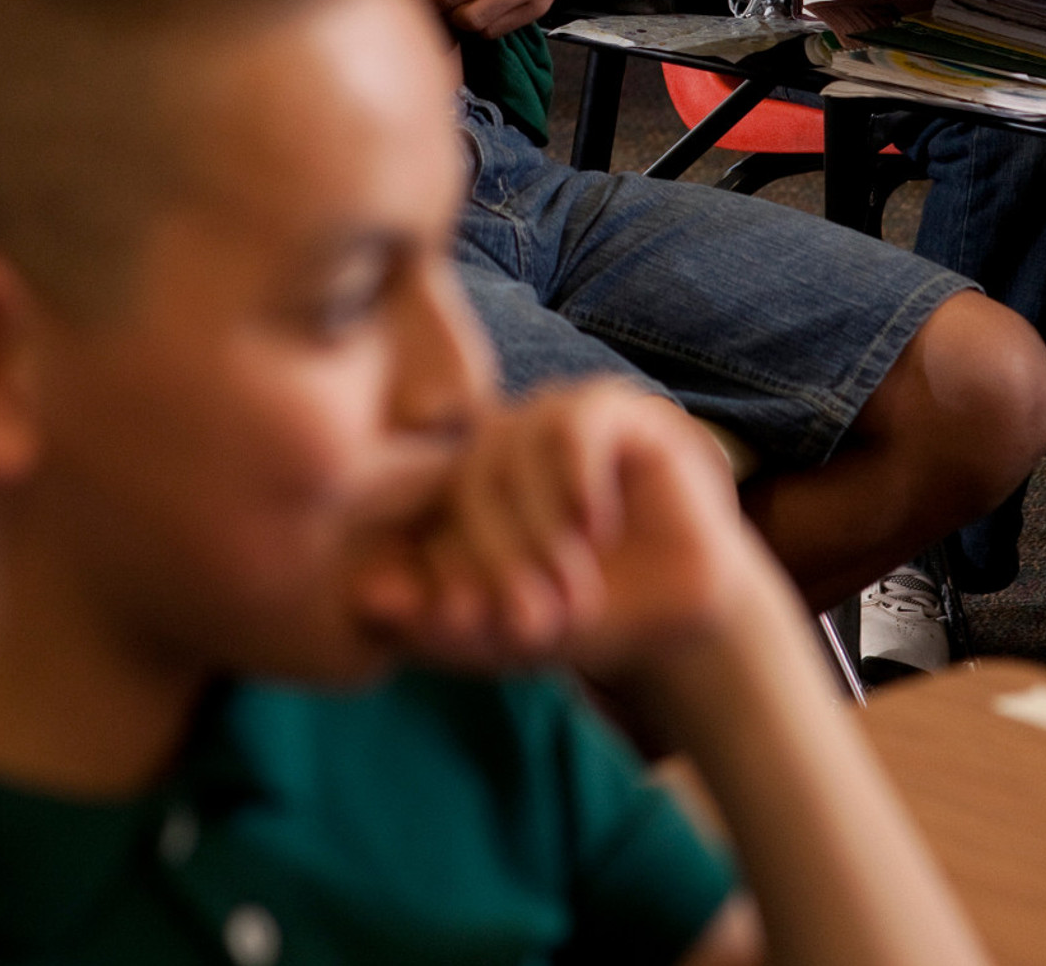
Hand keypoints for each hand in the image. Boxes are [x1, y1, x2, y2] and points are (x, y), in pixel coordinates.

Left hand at [349, 385, 757, 677]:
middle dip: (494, 558)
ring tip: (574, 594)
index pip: (424, 511)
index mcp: (460, 488)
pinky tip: (594, 528)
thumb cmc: (584, 617)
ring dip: (540, 531)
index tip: (458, 624)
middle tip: (528, 624)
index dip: (435, 567)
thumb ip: (441, 623)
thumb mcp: (510, 636)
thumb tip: (366, 601)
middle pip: (467, 479)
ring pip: (517, 450)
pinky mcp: (612, 409)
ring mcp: (553, 419)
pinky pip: (577, 423)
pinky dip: (576, 479)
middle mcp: (500, 442)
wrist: (680, 615)